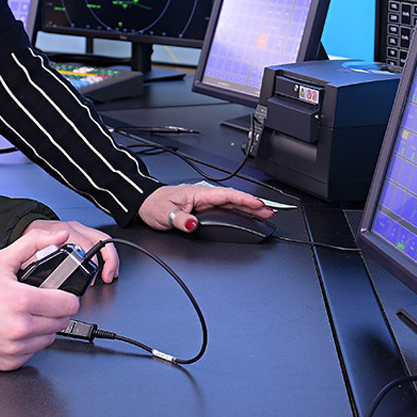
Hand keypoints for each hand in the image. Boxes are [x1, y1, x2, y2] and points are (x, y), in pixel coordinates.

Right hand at [0, 228, 82, 370]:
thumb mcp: (2, 260)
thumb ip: (34, 244)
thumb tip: (61, 236)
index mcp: (23, 301)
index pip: (69, 304)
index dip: (67, 297)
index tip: (60, 294)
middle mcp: (21, 327)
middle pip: (62, 322)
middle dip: (55, 311)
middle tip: (41, 303)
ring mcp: (16, 347)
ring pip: (50, 338)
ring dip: (44, 327)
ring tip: (27, 315)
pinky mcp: (11, 362)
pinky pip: (34, 352)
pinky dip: (31, 342)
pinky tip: (18, 329)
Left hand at [22, 217, 118, 282]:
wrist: (23, 229)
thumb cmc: (26, 242)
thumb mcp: (28, 255)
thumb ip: (38, 267)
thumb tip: (49, 285)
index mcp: (60, 234)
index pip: (84, 245)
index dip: (91, 264)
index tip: (91, 280)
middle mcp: (72, 229)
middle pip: (100, 240)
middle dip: (108, 261)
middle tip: (107, 277)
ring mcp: (78, 229)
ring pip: (103, 239)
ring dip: (111, 258)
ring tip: (110, 274)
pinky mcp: (81, 233)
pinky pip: (99, 240)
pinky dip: (106, 255)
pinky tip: (106, 267)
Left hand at [140, 183, 275, 233]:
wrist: (145, 203)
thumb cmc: (155, 205)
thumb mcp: (165, 214)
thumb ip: (181, 220)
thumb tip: (193, 224)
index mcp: (199, 193)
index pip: (227, 195)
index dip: (244, 200)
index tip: (259, 205)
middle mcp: (204, 196)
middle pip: (234, 199)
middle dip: (253, 205)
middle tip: (270, 212)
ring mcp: (205, 201)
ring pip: (232, 203)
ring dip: (248, 207)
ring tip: (265, 213)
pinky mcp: (203, 207)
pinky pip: (225, 207)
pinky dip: (238, 210)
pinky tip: (246, 214)